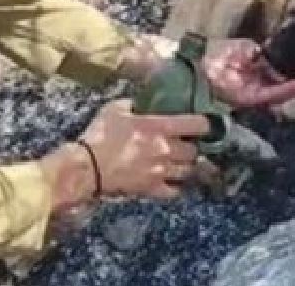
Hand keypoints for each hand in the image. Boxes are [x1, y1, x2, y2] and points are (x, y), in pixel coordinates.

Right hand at [78, 99, 208, 199]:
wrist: (87, 168)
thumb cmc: (99, 136)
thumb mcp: (115, 109)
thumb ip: (134, 103)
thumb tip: (142, 102)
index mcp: (159, 127)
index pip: (196, 125)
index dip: (206, 124)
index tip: (208, 124)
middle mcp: (166, 150)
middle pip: (194, 151)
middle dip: (193, 147)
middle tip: (188, 144)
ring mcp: (160, 172)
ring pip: (188, 171)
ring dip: (187, 166)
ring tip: (182, 162)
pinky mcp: (151, 189)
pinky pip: (174, 191)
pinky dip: (176, 186)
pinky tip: (173, 181)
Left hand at [202, 38, 294, 108]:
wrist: (202, 61)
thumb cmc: (220, 52)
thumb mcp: (246, 47)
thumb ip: (263, 54)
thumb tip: (277, 57)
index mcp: (254, 72)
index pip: (277, 76)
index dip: (291, 73)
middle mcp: (255, 84)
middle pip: (281, 87)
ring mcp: (254, 93)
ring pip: (280, 94)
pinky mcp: (251, 99)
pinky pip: (273, 95)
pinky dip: (287, 90)